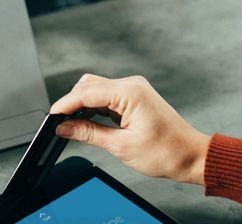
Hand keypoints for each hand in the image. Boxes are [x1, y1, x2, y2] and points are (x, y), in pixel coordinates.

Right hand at [50, 74, 210, 185]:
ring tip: (72, 126)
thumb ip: (89, 133)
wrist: (191, 156)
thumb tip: (64, 127)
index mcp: (130, 93)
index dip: (65, 104)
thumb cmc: (166, 152)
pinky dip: (94, 108)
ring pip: (96, 89)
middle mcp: (131, 85)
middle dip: (72, 103)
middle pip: (88, 85)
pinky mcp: (134, 97)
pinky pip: (106, 97)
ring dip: (82, 105)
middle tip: (59, 124)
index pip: (87, 92)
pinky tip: (87, 122)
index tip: (51, 117)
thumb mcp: (121, 146)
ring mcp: (133, 90)